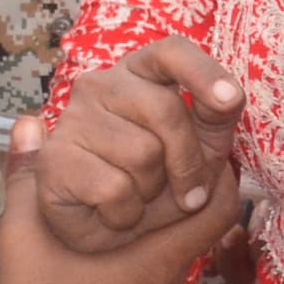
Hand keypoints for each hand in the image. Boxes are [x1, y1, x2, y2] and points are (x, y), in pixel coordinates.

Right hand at [0, 108, 238, 283]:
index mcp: (156, 261)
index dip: (219, 176)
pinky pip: (162, 282)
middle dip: (191, 196)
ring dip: (169, 228)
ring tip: (140, 196)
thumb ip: (27, 174)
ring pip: (181, 258)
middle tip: (170, 163)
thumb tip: (29, 122)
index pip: (219, 211)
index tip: (203, 149)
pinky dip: (152, 257)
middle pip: (201, 232)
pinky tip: (118, 243)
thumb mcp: (21, 232)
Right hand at [36, 36, 242, 254]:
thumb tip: (230, 97)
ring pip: (142, 154)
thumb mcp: (203, 146)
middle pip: (167, 110)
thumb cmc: (160, 181)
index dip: (203, 72)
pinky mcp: (53, 159)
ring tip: (137, 195)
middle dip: (188, 162)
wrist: (109, 232)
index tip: (230, 100)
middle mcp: (101, 85)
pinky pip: (115, 189)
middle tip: (185, 193)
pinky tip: (111, 211)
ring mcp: (72, 119)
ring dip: (152, 191)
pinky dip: (125, 213)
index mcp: (141, 72)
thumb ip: (217, 117)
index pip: (172, 51)